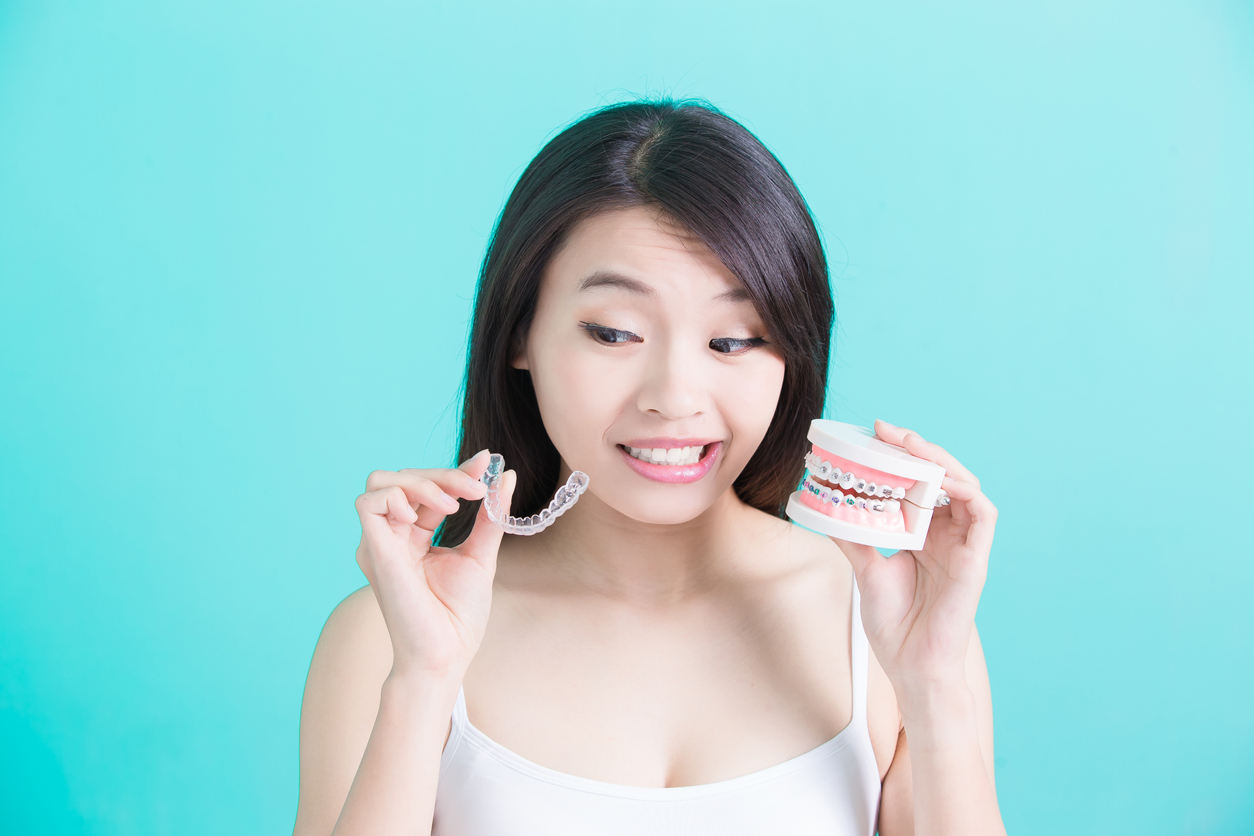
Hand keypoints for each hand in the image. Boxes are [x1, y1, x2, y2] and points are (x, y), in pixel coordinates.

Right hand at [353, 450, 515, 678]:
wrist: (447, 654)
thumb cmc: (458, 617)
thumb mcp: (481, 556)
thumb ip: (489, 516)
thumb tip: (505, 476)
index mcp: (415, 536)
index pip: (429, 488)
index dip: (456, 471)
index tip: (487, 463)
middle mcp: (393, 536)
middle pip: (405, 478)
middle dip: (445, 475)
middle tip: (477, 491)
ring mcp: (380, 542)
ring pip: (382, 481)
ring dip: (421, 482)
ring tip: (451, 506)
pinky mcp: (373, 552)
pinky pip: (367, 503)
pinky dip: (395, 497)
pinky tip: (420, 516)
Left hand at [833, 420, 996, 693]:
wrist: (911, 667)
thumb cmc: (895, 624)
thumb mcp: (866, 570)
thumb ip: (853, 537)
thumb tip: (824, 508)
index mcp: (924, 533)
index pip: (918, 481)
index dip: (901, 456)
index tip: (872, 434)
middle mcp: (947, 534)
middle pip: (941, 476)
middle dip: (917, 448)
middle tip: (886, 430)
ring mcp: (964, 545)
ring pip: (965, 485)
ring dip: (940, 461)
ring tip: (909, 445)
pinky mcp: (976, 560)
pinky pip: (984, 514)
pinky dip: (965, 490)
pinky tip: (940, 480)